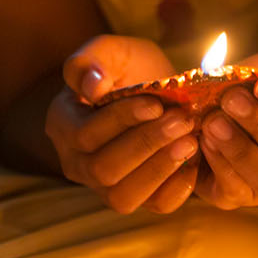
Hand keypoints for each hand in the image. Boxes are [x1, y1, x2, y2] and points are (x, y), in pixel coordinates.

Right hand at [45, 35, 199, 212]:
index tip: (156, 103)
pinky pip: (154, 206)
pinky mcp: (136, 198)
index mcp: (63, 125)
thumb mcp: (112, 51)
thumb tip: (91, 89)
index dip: (122, 121)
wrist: (157, 93)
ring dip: (160, 169)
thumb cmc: (130, 69)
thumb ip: (91, 59)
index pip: (85, 134)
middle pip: (103, 169)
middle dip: (146, 144)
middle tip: (183, 119)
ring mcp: (103, 187)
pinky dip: (177, 187)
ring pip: (123, 197)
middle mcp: (76, 163)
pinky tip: (193, 160)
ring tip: (190, 141)